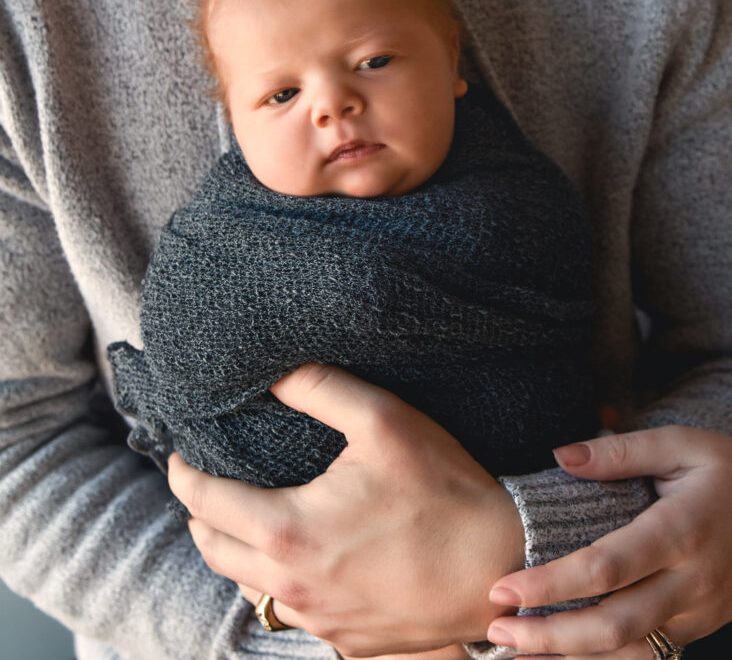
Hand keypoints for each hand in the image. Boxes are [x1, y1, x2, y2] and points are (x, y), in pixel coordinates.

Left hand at [168, 362, 524, 656]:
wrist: (504, 566)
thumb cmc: (446, 492)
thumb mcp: (384, 422)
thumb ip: (320, 389)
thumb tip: (270, 370)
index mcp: (289, 532)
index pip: (204, 503)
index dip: (183, 474)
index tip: (180, 454)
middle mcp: (294, 586)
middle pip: (214, 552)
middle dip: (199, 515)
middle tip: (207, 483)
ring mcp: (321, 621)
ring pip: (249, 588)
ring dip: (236, 551)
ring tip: (247, 516)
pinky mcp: (349, 641)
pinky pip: (294, 613)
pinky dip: (279, 581)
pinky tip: (303, 556)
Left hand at [487, 426, 731, 657]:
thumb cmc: (725, 470)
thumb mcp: (680, 443)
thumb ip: (621, 450)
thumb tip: (562, 456)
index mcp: (680, 532)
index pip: (605, 568)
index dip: (550, 584)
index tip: (502, 587)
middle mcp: (691, 583)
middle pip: (613, 624)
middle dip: (550, 634)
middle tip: (497, 629)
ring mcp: (700, 614)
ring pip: (631, 651)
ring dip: (571, 657)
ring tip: (517, 651)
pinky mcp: (700, 628)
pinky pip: (648, 655)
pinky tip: (563, 656)